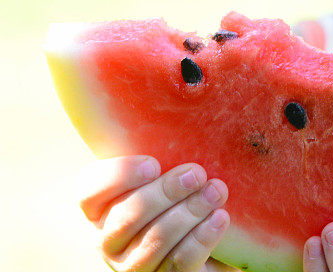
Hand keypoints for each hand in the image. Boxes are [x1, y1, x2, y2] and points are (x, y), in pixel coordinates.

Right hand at [78, 155, 235, 271]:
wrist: (210, 239)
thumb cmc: (186, 191)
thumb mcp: (172, 166)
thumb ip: (169, 147)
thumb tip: (190, 98)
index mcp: (104, 207)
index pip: (89, 190)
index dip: (118, 176)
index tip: (154, 163)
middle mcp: (111, 240)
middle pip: (125, 218)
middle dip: (165, 193)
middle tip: (197, 173)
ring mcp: (134, 266)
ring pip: (151, 244)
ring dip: (188, 214)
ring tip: (216, 192)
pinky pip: (178, 264)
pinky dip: (201, 238)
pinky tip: (220, 218)